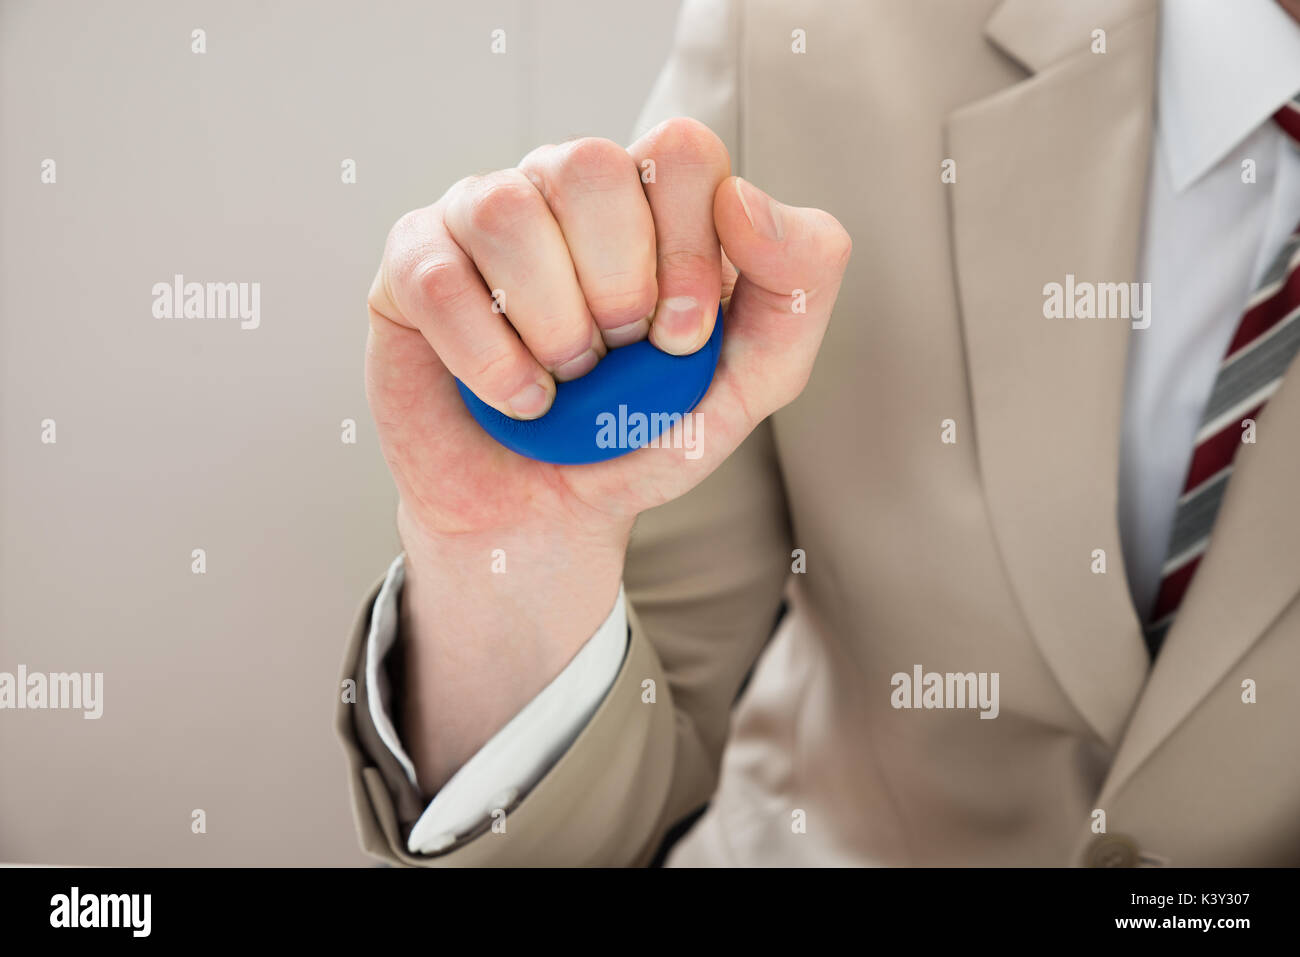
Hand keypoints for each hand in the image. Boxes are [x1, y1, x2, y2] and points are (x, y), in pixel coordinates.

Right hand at [365, 118, 850, 791]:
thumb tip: (745, 201)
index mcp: (649, 199)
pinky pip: (439, 278)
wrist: (545, 514)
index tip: (683, 339)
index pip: (680, 151)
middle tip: (617, 358)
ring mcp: (480, 217)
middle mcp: (562, 189)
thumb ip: (795, 290)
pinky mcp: (412, 265)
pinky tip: (517, 399)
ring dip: (552, 327)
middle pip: (591, 166)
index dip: (691, 247)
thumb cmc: (638, 436)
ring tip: (565, 380)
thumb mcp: (749, 383)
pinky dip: (489, 360)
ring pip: (507, 212)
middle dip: (618, 288)